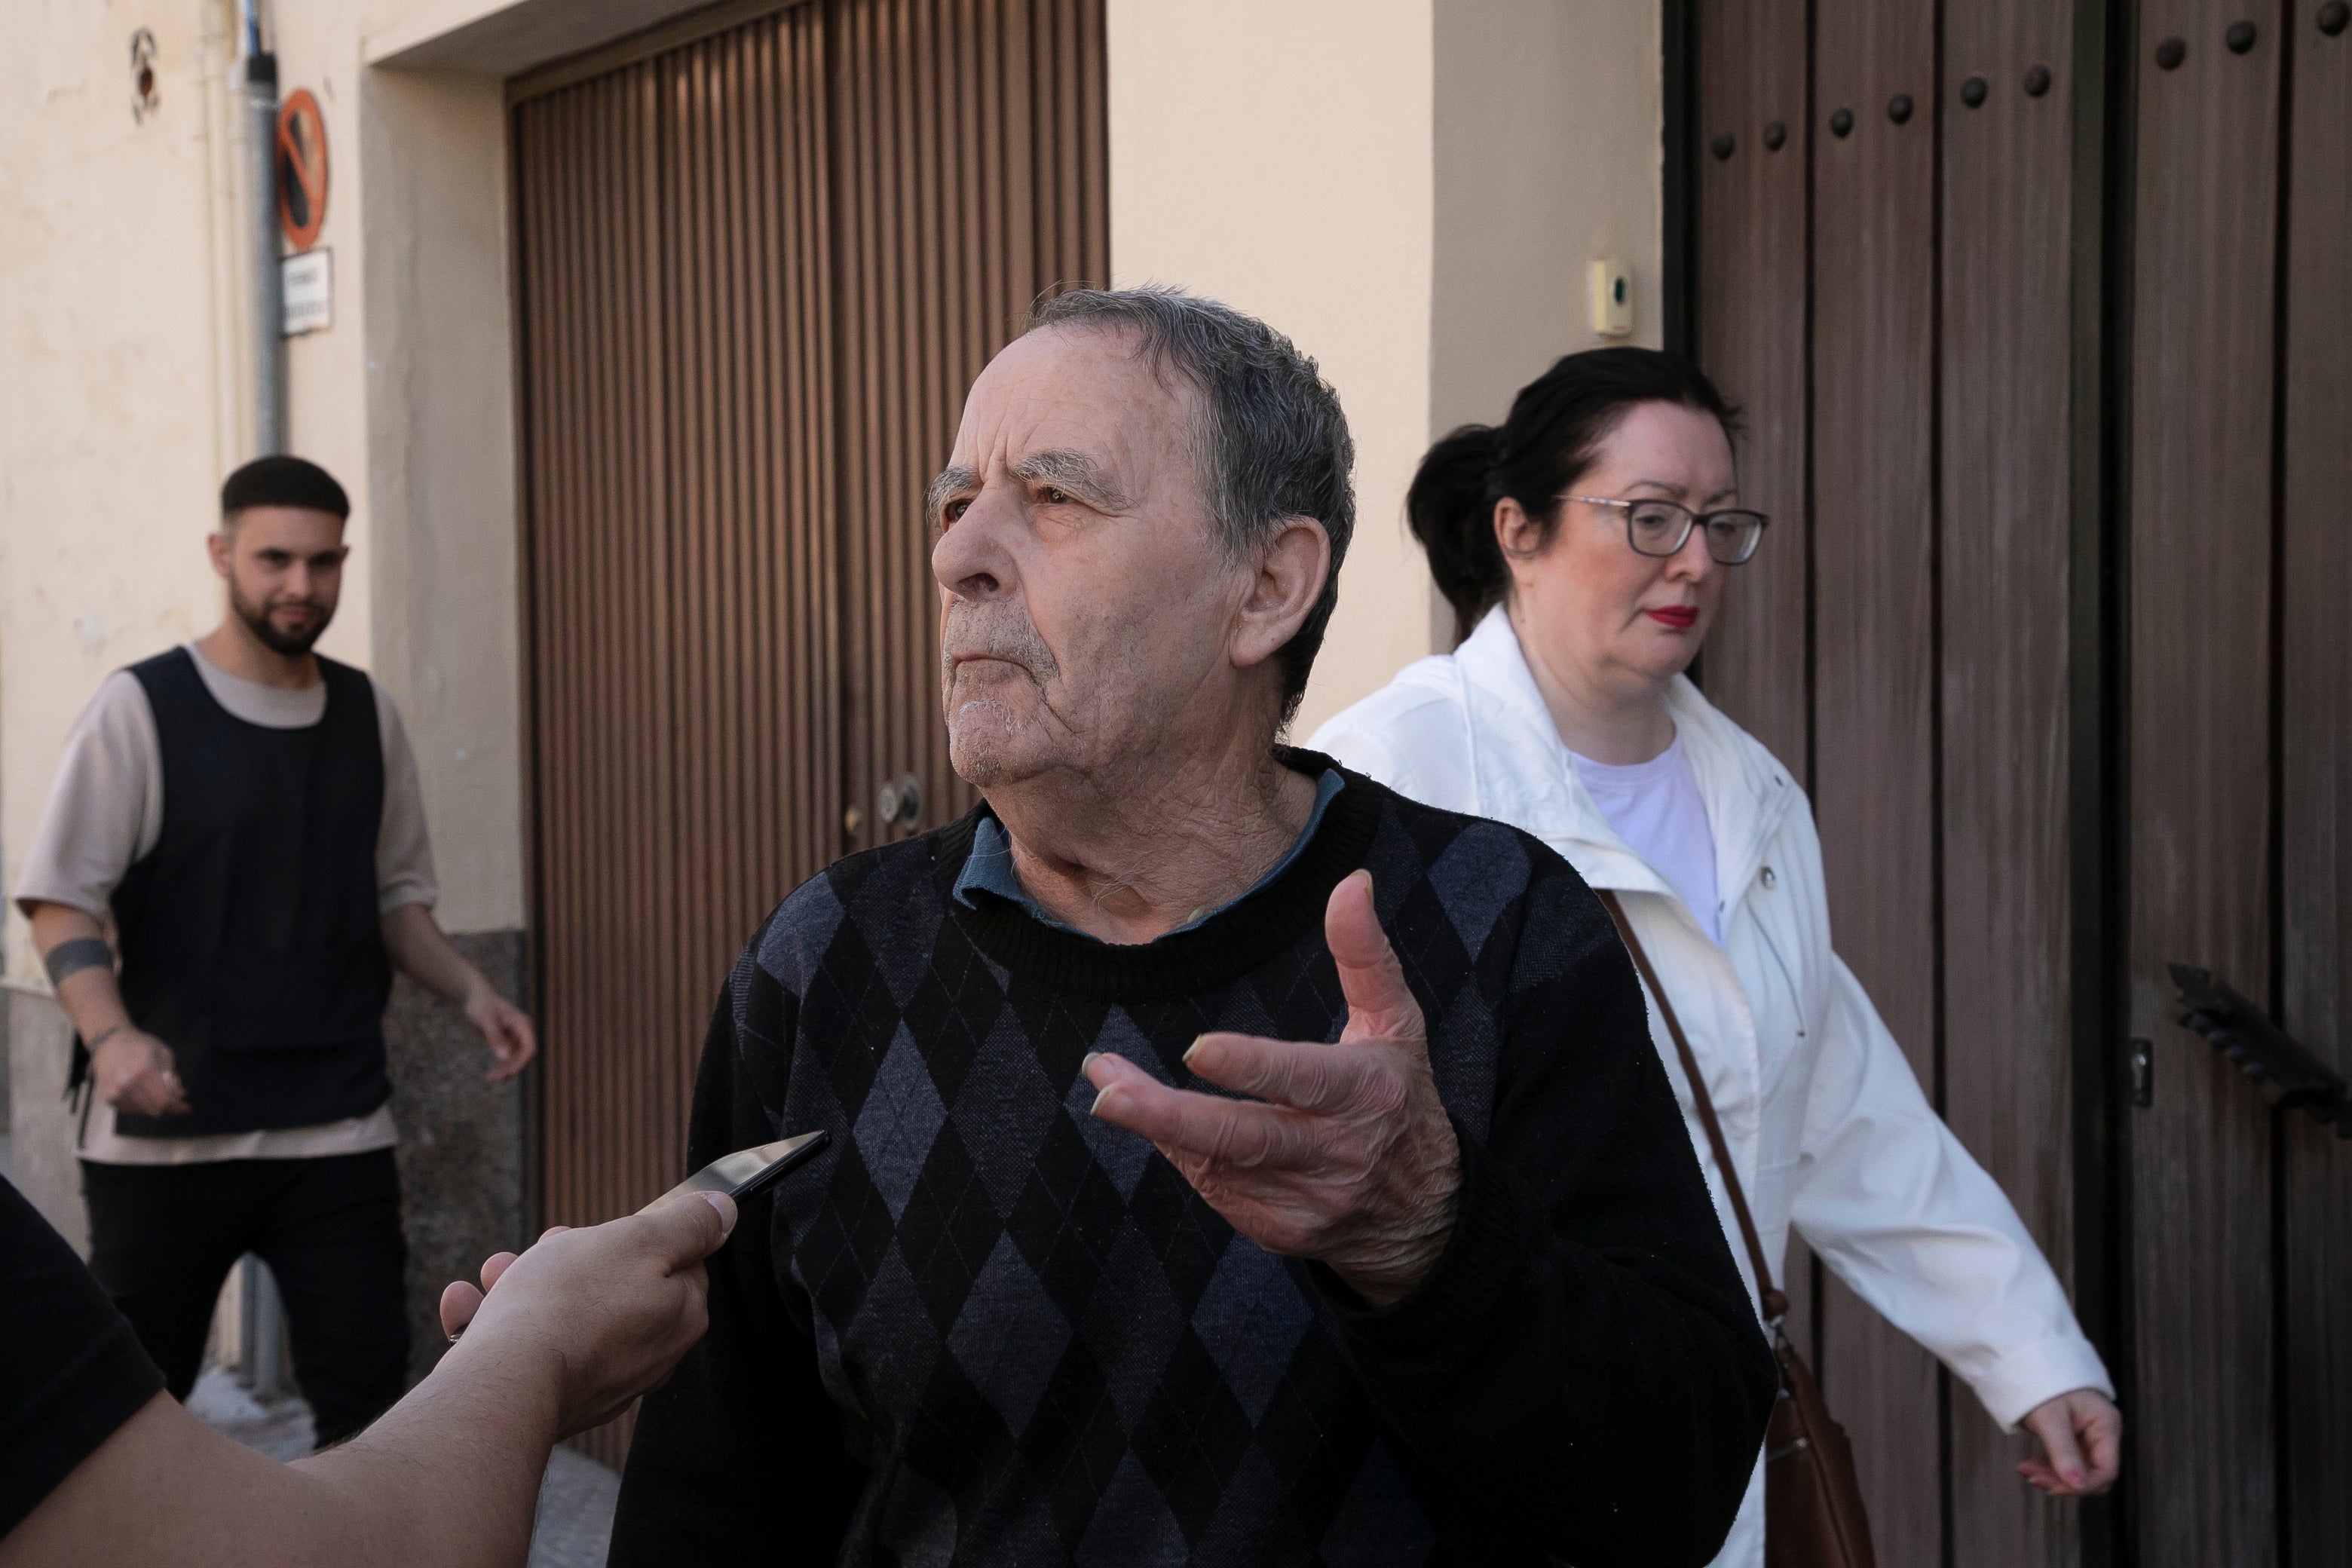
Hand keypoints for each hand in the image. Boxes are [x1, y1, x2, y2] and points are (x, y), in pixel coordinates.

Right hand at [91, 1029, 189, 1117]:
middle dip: (167, 1105)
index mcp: (142, 1071)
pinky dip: (140, 1104)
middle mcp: (125, 1085)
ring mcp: (113, 1093)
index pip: (163, 1100)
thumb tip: (180, 1096)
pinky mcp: (107, 1099)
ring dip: (153, 1104)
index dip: (177, 1106)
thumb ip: (173, 1077)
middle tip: (171, 1094)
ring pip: (143, 1112)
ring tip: (153, 1088)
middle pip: (154, 1110)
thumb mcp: (164, 1054)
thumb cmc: (140, 1046)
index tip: (187, 1108)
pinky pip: (131, 1110)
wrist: (109, 1043)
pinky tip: (141, 1090)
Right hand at [436, 1192, 734, 1436]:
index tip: (599, 1233)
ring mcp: (596, 1384)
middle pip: (613, 1289)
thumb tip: (724, 1211)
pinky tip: (464, 1306)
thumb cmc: (570, 1303)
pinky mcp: (547, 1401)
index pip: (674, 1264)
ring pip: (560, 1318)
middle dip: (569, 1260)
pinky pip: (523, 1353)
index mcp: (677, 1318)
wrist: (506, 1384)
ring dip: (521, 1286)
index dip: (633, 1239)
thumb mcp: (638, 1239)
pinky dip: (491, 1325)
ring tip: (495, 1271)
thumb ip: (687, 1225)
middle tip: (543, 1246)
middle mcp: (645, 1358)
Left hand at [465, 984, 537, 1081]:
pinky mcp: (506, 1041)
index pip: (530, 1048)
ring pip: (514, 1059)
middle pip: (523, 1056)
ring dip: (504, 1070)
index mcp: (523, 1025)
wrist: (475, 997)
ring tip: (490, 1078)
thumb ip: (495, 1038)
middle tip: (495, 1078)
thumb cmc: (481, 1005)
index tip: (508, 1073)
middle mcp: (522, 1031)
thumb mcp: (486, 1020)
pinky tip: (489, 1076)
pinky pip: (507, 1057)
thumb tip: (505, 1058)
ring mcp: (515, 1037)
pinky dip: (499, 1066)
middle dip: (510, 1068)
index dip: (521, 1062)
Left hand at [1083, 870, 1460, 1305]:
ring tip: (1106, 1086)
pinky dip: (1180, 1150)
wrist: (1424, 1214)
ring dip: (1156, 1126)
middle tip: (1108, 1092)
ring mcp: (1307, 1200)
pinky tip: (1148, 1117)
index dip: (1252, 1068)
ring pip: (1218, 1165)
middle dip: (1171, 1117)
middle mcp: (1337, 1153)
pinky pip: (1215, 1187)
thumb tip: (1351, 881)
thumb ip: (1365, 955)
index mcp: (1366, 1093)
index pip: (1304, 1080)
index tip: (1196, 1050)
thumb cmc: (1398, 1097)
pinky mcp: (1279, 1228)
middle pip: (1246, 1138)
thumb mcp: (1397, 1025)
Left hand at [2018, 1387, 2120, 1495]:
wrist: (2026, 1363)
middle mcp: (2102, 1432)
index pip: (2106, 1470)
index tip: (2053, 1488)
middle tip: (2031, 1477)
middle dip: (2062, 1480)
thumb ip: (2064, 1452)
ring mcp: (2088, 1435)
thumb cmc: (2041, 1384)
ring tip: (2024, 1470)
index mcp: (2106, 1425)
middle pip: (2092, 1473)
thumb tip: (2078, 1485)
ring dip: (2052, 1474)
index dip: (2083, 1485)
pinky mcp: (2073, 1437)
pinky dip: (2048, 1466)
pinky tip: (2028, 1466)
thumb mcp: (2050, 1419)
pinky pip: (2067, 1461)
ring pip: (2077, 1470)